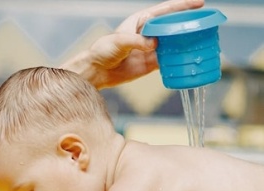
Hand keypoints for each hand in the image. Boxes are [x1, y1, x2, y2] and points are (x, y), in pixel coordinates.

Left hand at [64, 0, 203, 88]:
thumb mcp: (119, 41)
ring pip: (174, 43)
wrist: (97, 71)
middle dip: (190, 24)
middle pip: (174, 26)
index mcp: (142, 21)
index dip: (183, 6)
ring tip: (205, 42)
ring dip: (188, 43)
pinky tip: (191, 59)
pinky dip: (180, 59)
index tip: (200, 3)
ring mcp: (152, 48)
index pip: (166, 10)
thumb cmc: (104, 50)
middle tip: (207, 24)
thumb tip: (155, 44)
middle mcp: (149, 33)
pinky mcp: (151, 63)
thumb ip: (137, 41)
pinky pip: (170, 60)